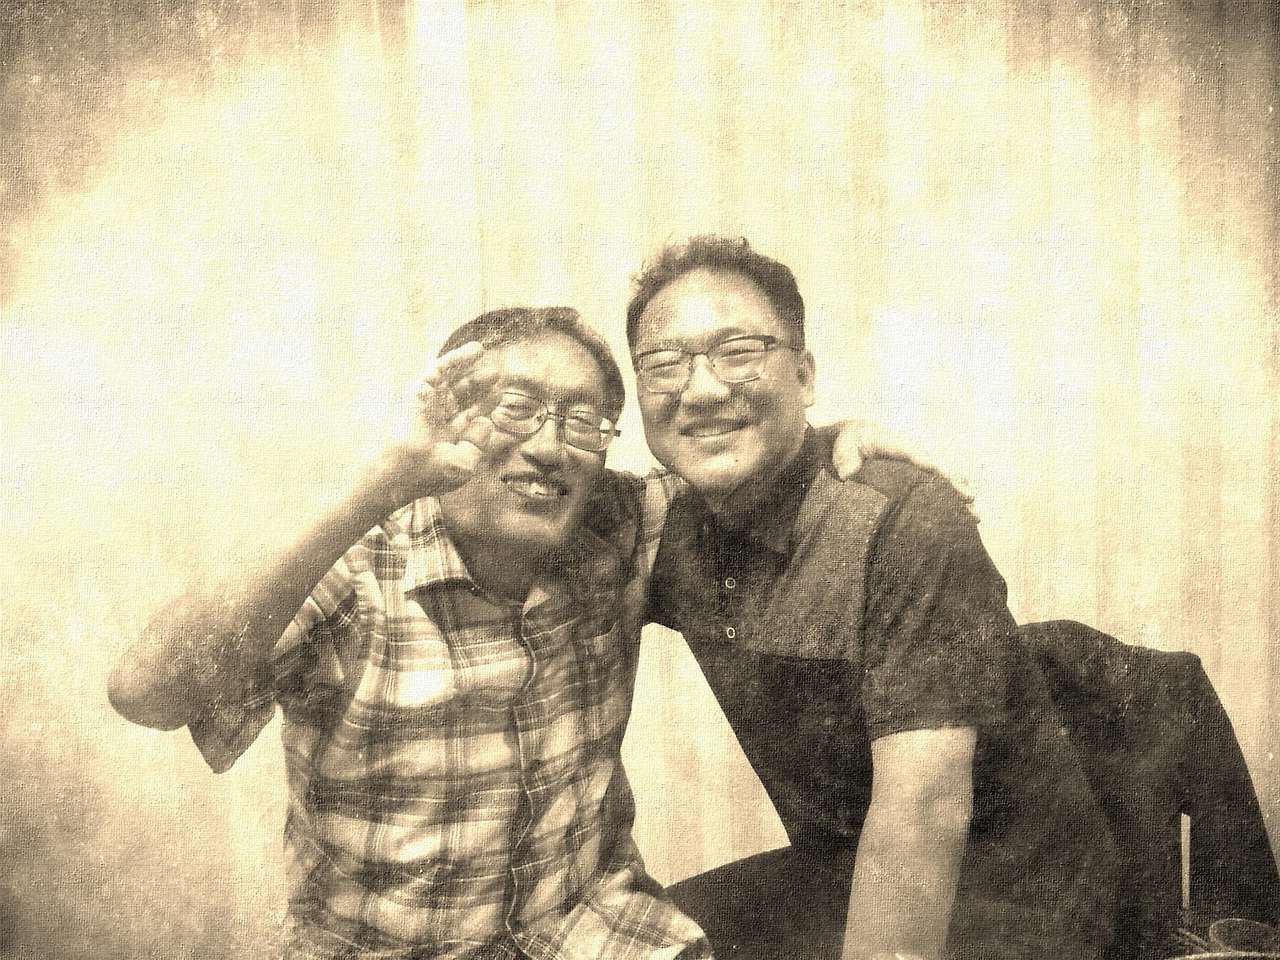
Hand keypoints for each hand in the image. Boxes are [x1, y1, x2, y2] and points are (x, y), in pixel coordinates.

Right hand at [365, 342, 496, 508]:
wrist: (402, 471)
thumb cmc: (430, 474)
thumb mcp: (465, 465)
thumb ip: (479, 444)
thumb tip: (487, 422)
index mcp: (446, 437)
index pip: (468, 416)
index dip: (484, 404)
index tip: (499, 393)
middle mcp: (437, 419)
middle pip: (461, 395)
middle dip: (477, 383)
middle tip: (496, 371)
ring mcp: (427, 405)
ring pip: (449, 379)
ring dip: (466, 365)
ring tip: (481, 350)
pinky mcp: (418, 392)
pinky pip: (438, 371)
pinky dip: (455, 360)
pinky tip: (472, 351)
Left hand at [827, 418, 976, 518]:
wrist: (843, 442)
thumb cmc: (845, 441)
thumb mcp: (842, 445)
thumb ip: (845, 457)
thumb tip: (847, 473)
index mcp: (897, 445)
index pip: (919, 455)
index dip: (934, 466)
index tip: (948, 477)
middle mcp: (912, 456)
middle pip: (938, 469)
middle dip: (956, 484)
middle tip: (971, 500)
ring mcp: (914, 469)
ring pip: (941, 482)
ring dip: (958, 497)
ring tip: (974, 516)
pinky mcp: (910, 481)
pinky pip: (933, 491)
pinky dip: (947, 502)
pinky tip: (961, 519)